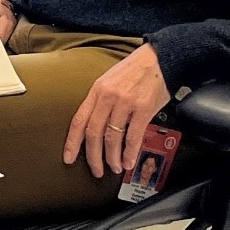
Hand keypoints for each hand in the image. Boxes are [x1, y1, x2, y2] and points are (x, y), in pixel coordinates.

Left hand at [63, 45, 170, 178]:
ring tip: (116, 167)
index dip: (72, 142)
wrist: (160, 58)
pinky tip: (129, 161)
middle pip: (94, 133)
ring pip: (112, 138)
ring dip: (113, 157)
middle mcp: (108, 96)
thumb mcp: (110, 79)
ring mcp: (125, 102)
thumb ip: (102, 101)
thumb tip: (96, 127)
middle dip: (93, 157)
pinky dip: (130, 152)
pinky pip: (133, 137)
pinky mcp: (143, 108)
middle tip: (97, 170)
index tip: (68, 158)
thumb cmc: (136, 70)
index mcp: (97, 90)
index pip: (79, 120)